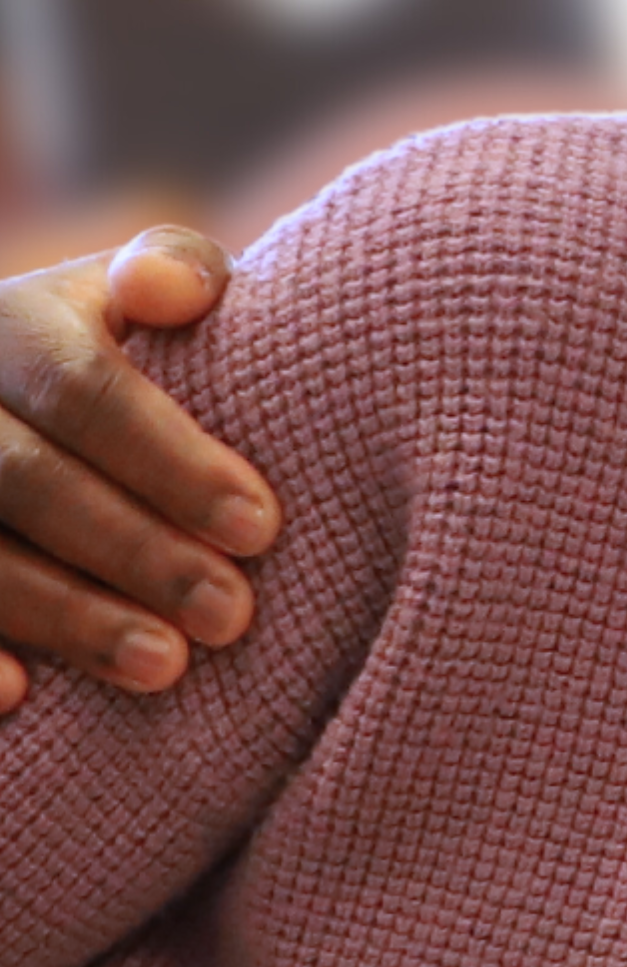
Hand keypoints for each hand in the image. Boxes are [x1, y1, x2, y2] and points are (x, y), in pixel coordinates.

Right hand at [0, 226, 276, 708]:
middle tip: (230, 614)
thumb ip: (171, 270)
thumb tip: (173, 288)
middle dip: (133, 551)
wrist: (3, 389)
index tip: (262, 526)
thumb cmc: (102, 342)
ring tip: (164, 666)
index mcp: (8, 325)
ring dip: (63, 616)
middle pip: (24, 480)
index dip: (171, 461)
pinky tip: (19, 696)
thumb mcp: (127, 293)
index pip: (83, 390)